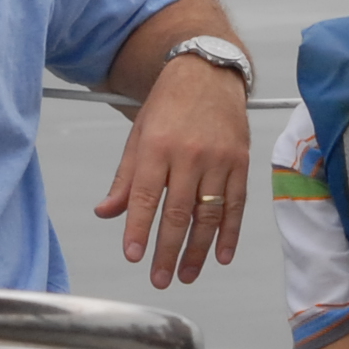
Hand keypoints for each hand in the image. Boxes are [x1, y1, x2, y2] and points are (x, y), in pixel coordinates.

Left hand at [96, 51, 251, 287]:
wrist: (209, 71)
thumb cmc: (169, 103)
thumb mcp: (139, 134)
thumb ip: (125, 178)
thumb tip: (106, 213)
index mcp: (157, 146)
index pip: (146, 196)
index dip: (139, 229)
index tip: (133, 255)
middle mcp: (190, 153)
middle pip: (179, 212)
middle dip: (168, 250)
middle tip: (159, 278)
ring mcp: (219, 159)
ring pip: (209, 214)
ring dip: (198, 250)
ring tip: (186, 274)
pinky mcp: (241, 161)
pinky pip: (236, 204)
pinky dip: (230, 233)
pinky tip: (221, 256)